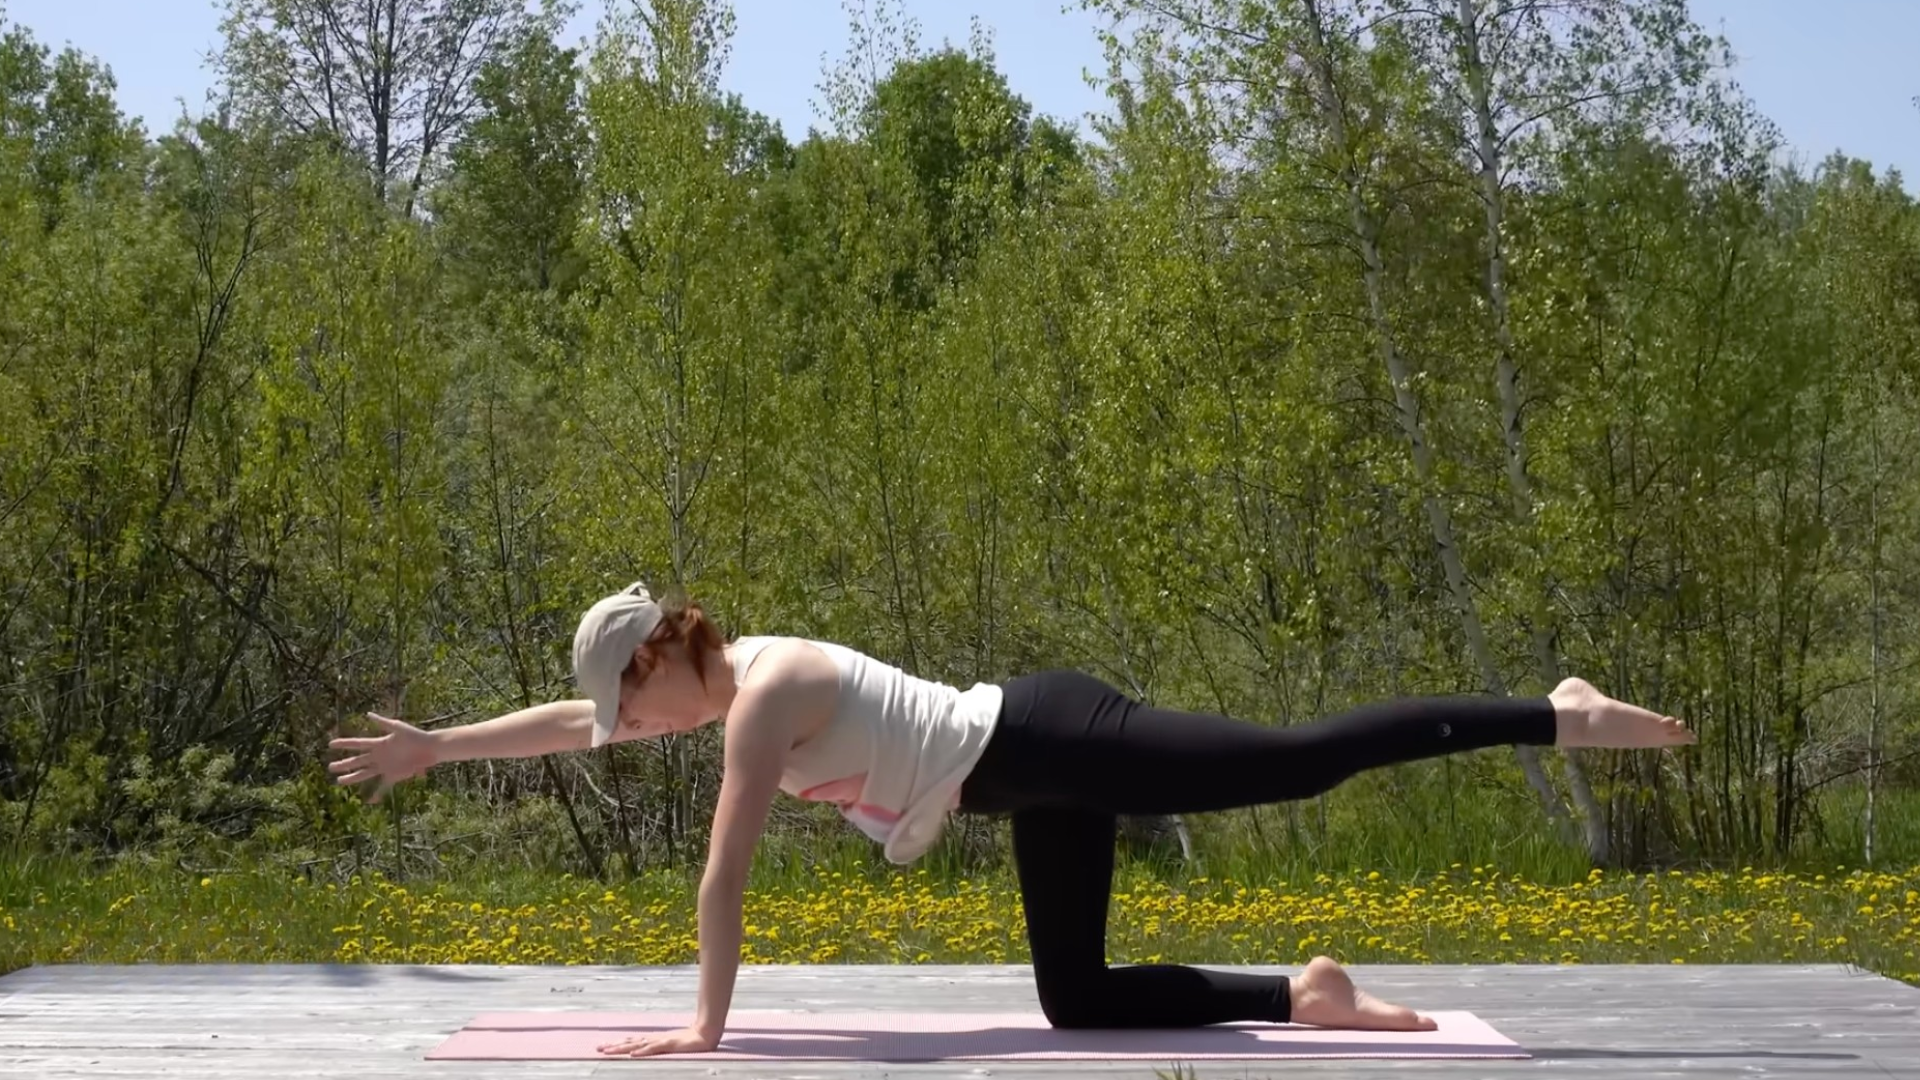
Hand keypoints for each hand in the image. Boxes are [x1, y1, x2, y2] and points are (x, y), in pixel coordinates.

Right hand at [327, 713, 437, 804]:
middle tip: (330, 767)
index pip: (357, 744)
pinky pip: (383, 786)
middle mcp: (379, 756)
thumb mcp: (397, 727)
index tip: (330, 744)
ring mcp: (385, 767)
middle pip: (357, 761)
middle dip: (344, 764)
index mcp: (379, 744)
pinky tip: (369, 801)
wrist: (429, 747)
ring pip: (364, 774)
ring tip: (339, 782)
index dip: (344, 744)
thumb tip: (367, 714)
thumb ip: (382, 722)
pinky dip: (377, 794)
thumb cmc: (414, 735)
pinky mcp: (393, 775)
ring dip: (352, 778)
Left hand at [596, 1026, 719, 1057]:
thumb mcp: (672, 1045)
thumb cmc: (690, 1041)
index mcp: (654, 1040)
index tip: (603, 1046)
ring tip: (609, 1051)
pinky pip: (653, 1048)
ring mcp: (661, 1041)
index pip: (632, 1042)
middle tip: (598, 1048)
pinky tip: (633, 1054)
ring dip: (622, 1048)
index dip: (617, 1044)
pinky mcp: (669, 1044)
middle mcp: (654, 1039)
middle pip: (630, 1042)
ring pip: (637, 1045)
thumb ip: (661, 1047)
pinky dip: (642, 1051)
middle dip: (614, 1046)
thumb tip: (647, 1050)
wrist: (706, 1034)